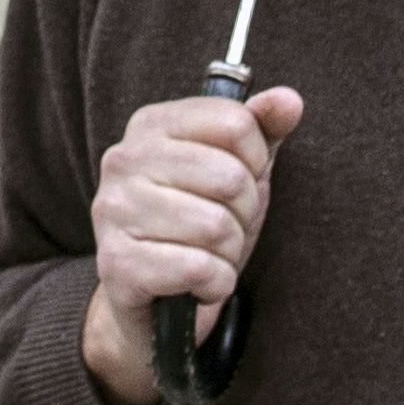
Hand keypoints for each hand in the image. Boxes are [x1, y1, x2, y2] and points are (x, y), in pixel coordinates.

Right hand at [79, 85, 304, 404]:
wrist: (153, 304)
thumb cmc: (197, 226)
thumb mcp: (237, 172)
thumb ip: (262, 130)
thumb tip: (289, 100)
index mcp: (151, 125)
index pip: (236, 122)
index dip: (255, 161)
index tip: (240, 183)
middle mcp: (123, 160)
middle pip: (231, 177)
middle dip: (245, 213)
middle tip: (226, 229)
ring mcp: (114, 211)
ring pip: (216, 227)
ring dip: (229, 253)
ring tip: (210, 256)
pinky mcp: (117, 264)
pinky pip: (199, 269)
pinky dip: (215, 284)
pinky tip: (198, 284)